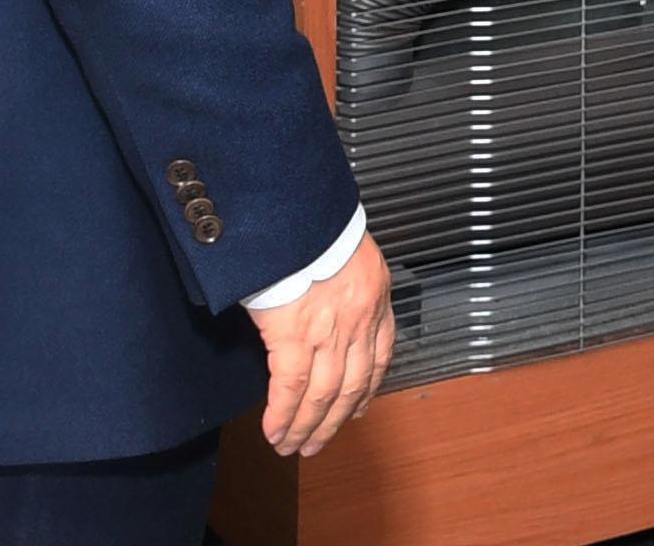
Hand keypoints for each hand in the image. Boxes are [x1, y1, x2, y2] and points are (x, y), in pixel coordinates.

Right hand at [250, 229, 394, 459]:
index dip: (368, 387)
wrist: (295, 208)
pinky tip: (275, 431)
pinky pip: (291, 387)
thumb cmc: (312, 221)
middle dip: (335, 420)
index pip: (379, 353)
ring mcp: (329, 329)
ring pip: (324, 394)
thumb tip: (328, 298)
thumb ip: (345, 277)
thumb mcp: (345, 244)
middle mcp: (359, 317)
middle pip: (352, 384)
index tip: (359, 407)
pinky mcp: (295, 334)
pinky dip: (283, 414)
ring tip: (293, 446)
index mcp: (374, 292)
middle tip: (318, 443)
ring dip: (308, 427)